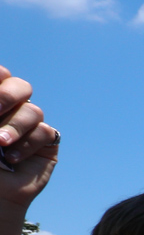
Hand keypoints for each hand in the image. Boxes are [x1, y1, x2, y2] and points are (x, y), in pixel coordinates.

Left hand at [0, 66, 59, 212]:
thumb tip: (0, 112)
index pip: (1, 75)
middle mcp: (11, 110)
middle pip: (20, 87)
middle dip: (7, 95)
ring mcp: (30, 127)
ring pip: (33, 111)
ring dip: (15, 127)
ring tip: (0, 144)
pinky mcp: (46, 144)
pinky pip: (46, 133)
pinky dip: (28, 145)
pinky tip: (12, 159)